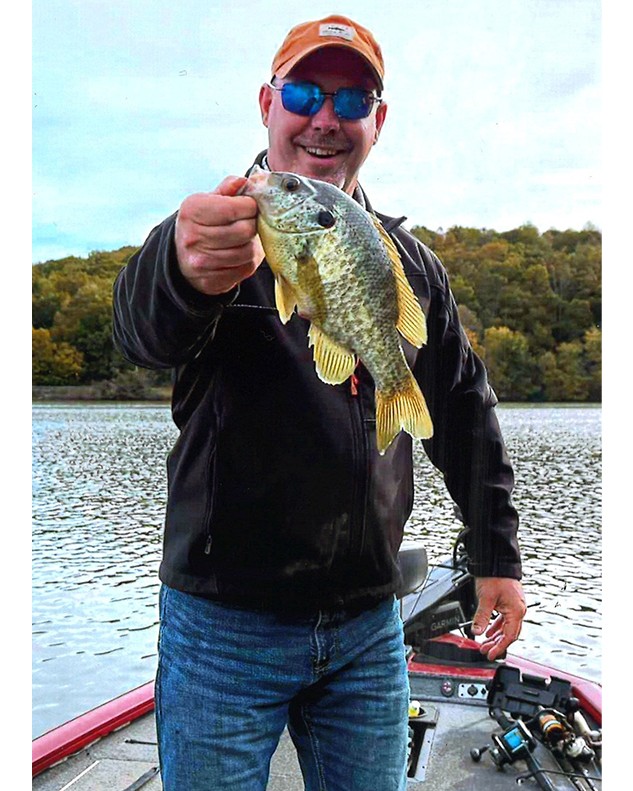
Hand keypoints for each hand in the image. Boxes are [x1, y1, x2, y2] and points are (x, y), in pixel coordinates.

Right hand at [175, 176, 264, 294]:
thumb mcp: (207, 202)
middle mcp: (193, 237)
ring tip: (245, 239)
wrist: (182, 258)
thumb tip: (244, 181)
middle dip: (253, 225)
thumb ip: (227, 189)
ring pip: (248, 251)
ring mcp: (201, 261)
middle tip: (250, 223)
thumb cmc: (201, 225)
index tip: (249, 206)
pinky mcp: (211, 280)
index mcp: (192, 211)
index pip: (235, 208)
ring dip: (253, 244)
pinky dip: (249, 261)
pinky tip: (240, 254)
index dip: (250, 206)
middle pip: (244, 230)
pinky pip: (245, 269)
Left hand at [472, 577, 525, 660]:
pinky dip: (497, 626)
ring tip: (485, 643)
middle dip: (497, 644)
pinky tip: (489, 631)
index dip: (499, 647)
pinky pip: (505, 619)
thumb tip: (476, 631)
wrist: (497, 562)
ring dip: (496, 636)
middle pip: (509, 634)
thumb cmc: (495, 577)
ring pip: (507, 627)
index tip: (490, 654)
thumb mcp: (486, 599)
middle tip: (485, 651)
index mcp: (516, 611)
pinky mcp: (510, 603)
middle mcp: (518, 610)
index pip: (509, 636)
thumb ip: (482, 617)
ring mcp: (515, 607)